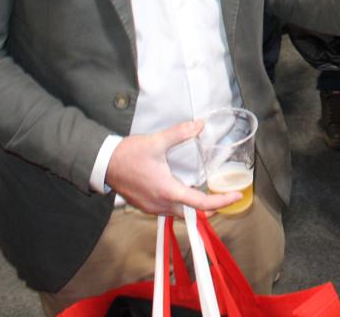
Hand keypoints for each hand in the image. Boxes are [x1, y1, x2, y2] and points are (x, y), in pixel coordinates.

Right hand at [105, 123, 241, 214]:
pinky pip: (168, 210)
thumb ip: (180, 133)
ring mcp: (152, 207)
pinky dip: (181, 205)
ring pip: (180, 214)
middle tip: (225, 197)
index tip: (235, 196)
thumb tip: (199, 124)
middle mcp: (161, 203)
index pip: (200, 204)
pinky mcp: (146, 206)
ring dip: (195, 208)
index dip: (221, 201)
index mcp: (167, 190)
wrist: (103, 164)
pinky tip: (184, 193)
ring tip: (209, 195)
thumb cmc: (128, 154)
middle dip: (211, 208)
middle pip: (192, 214)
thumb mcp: (156, 141)